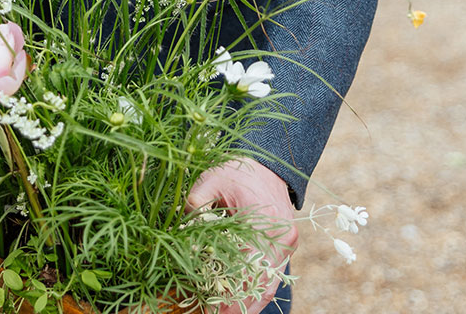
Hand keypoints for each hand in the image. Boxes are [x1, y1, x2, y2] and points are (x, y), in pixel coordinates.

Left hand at [186, 158, 297, 313]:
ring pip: (270, 284)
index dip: (232, 290)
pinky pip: (272, 275)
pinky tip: (238, 301)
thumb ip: (196, 200)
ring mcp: (286, 245)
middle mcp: (282, 239)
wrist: (268, 165)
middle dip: (240, 305)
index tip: (212, 306)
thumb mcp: (212, 179)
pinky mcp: (284, 248)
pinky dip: (256, 289)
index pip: (250, 267)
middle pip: (263, 283)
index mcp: (266, 223)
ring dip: (250, 302)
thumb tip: (178, 226)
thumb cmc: (239, 171)